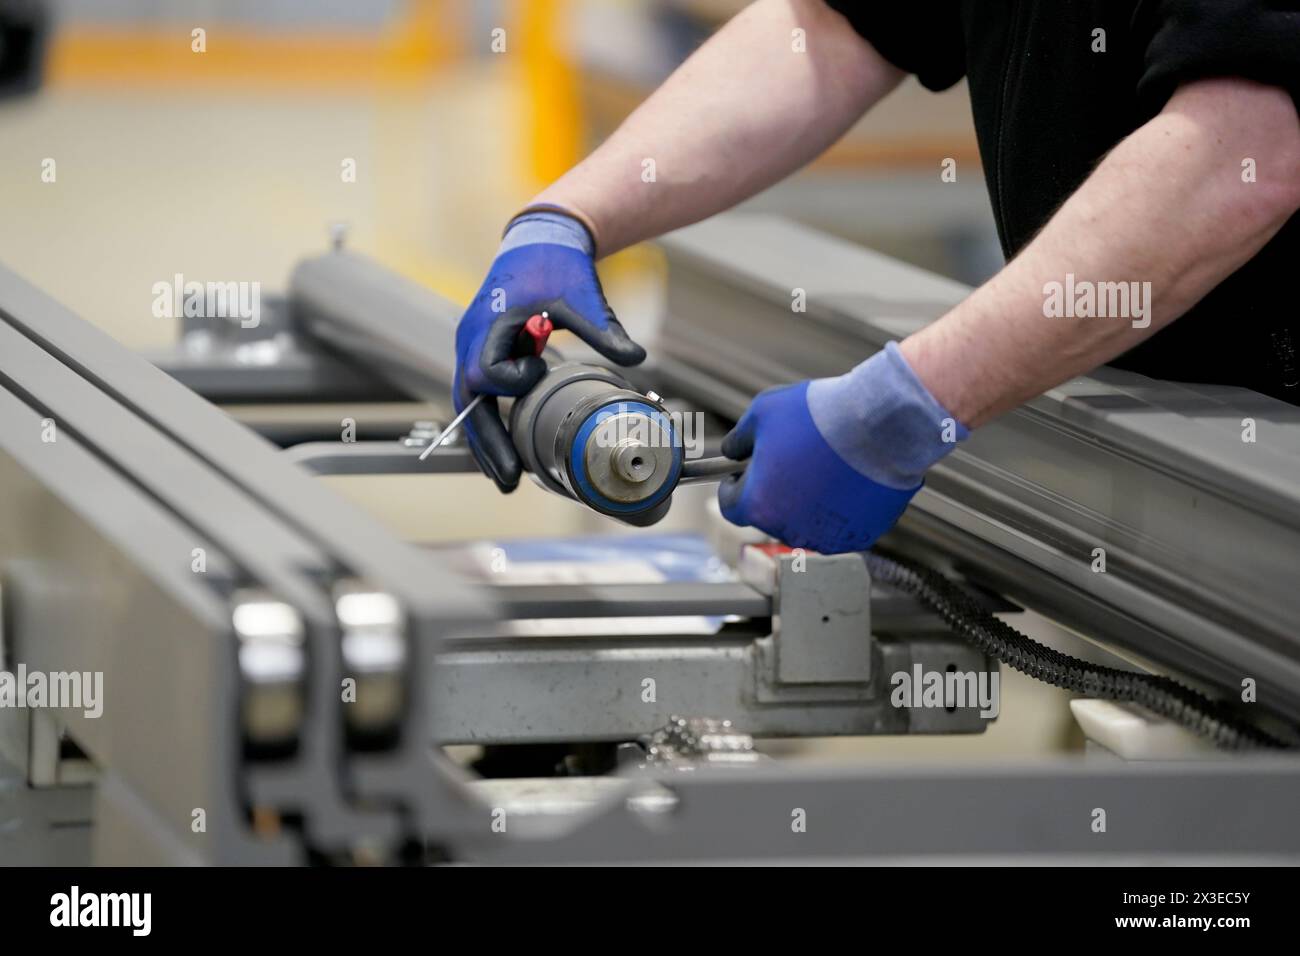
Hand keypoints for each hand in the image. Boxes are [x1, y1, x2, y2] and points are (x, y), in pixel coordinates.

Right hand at [454, 208, 644, 491]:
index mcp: (488, 324)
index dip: (512, 381)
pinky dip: (491, 423)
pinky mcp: (484, 351)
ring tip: (506, 480)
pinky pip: (479, 395)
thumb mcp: (582, 294)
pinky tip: (506, 452)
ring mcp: (473, 347)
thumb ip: (602, 329)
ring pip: (468, 404)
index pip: (484, 371)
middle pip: (467, 403)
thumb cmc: (556, 264)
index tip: (541, 370)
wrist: (541, 238)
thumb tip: (636, 359)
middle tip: (509, 481)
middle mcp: (470, 339)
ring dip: (485, 441)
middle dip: (487, 443)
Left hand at [717, 342, 966, 552]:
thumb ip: (739, 438)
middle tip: (791, 460)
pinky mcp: (861, 534)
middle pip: (771, 514)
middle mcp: (789, 528)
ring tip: (824, 464)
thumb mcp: (762, 413)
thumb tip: (733, 450)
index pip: (731, 506)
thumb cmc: (820, 416)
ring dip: (808, 500)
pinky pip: (843, 523)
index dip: (734, 487)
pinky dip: (842, 506)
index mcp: (758, 503)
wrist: (880, 422)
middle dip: (774, 490)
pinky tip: (848, 477)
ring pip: (807, 521)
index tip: (740, 475)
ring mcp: (827, 536)